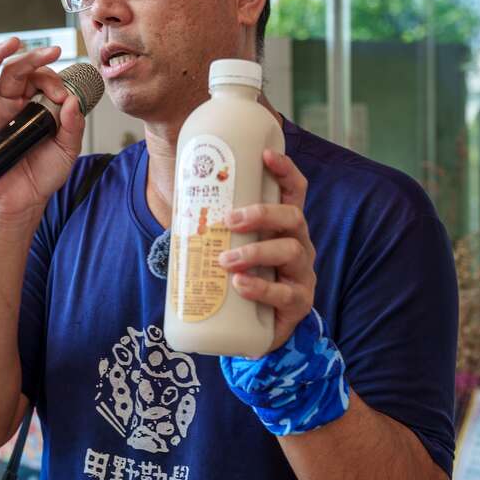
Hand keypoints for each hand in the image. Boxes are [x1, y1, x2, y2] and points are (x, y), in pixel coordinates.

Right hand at [0, 37, 85, 220]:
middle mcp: (8, 104)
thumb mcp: (67, 149)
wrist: (25, 203)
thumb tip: (72, 101)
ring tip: (14, 41)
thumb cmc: (43, 175)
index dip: (52, 80)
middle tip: (52, 51)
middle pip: (14, 69)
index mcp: (30, 105)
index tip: (64, 96)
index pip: (37, 78)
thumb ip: (73, 126)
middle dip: (33, 57)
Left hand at [217, 149, 315, 352]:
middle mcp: (299, 243)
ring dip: (255, 252)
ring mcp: (302, 273)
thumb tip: (177, 188)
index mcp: (283, 224)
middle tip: (230, 219)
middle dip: (262, 214)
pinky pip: (285, 294)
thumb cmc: (240, 273)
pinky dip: (260, 288)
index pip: (293, 190)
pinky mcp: (298, 303)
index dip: (285, 170)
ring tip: (225, 260)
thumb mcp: (230, 244)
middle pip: (293, 217)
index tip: (265, 155)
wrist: (252, 324)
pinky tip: (240, 285)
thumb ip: (213, 221)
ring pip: (290, 252)